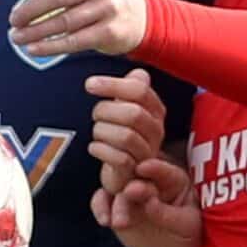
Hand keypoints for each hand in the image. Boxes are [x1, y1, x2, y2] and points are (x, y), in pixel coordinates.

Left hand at [10, 0, 148, 59]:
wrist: (143, 16)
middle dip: (29, 9)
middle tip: (13, 20)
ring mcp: (107, 8)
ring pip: (63, 21)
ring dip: (35, 32)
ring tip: (17, 38)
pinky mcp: (109, 32)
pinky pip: (73, 41)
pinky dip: (50, 47)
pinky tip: (34, 49)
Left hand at [86, 68, 164, 200]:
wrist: (121, 174)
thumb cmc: (121, 138)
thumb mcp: (127, 109)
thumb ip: (131, 90)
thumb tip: (139, 73)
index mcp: (155, 111)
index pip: (139, 90)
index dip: (113, 85)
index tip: (90, 85)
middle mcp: (156, 131)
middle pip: (133, 113)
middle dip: (106, 111)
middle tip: (95, 115)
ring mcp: (146, 153)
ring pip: (126, 136)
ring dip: (102, 131)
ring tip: (97, 133)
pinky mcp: (134, 171)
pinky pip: (119, 158)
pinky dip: (100, 150)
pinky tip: (94, 148)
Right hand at [96, 155, 202, 246]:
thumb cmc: (187, 235)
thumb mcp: (185, 225)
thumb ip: (166, 213)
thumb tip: (148, 203)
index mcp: (171, 179)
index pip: (161, 169)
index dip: (153, 167)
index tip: (143, 167)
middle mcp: (148, 180)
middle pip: (133, 173)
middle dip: (129, 181)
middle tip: (128, 192)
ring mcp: (129, 192)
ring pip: (115, 186)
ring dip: (115, 202)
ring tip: (120, 222)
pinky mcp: (115, 206)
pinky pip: (102, 201)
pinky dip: (100, 208)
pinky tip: (105, 221)